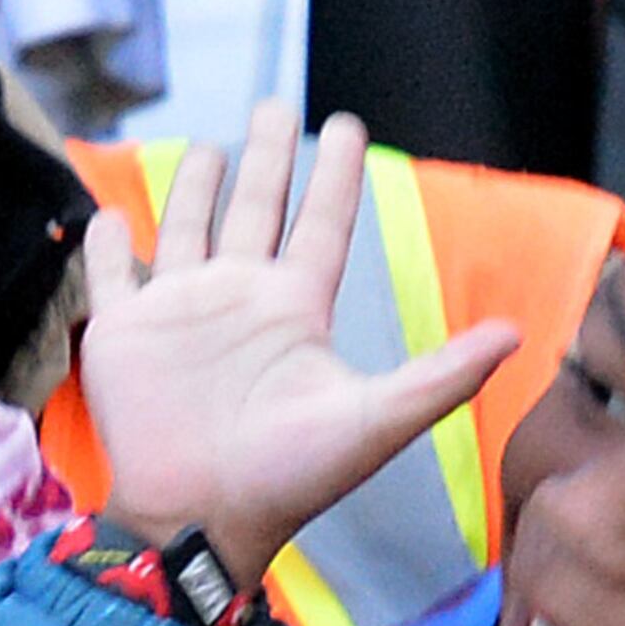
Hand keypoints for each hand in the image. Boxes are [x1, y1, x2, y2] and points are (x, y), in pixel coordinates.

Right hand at [78, 102, 518, 592]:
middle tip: (274, 105)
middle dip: (265, 157)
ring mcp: (177, 313)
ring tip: (205, 149)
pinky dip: (106, 243)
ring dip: (194, 188)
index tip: (348, 124)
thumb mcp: (374, 422)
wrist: (198, 520)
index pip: (321, 223)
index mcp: (294, 309)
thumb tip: (518, 334)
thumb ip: (443, 376)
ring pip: (185, 228)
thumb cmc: (286, 480)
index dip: (335, 174)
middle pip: (255, 208)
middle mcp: (237, 300)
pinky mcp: (122, 334)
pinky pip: (111, 273)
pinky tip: (107, 215)